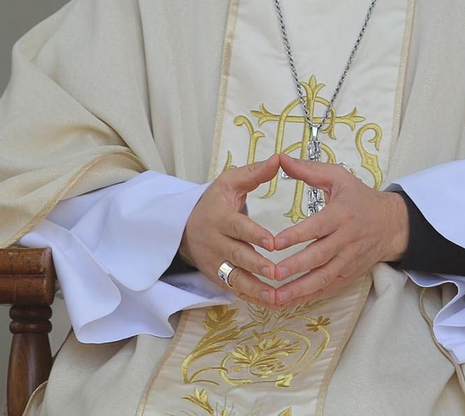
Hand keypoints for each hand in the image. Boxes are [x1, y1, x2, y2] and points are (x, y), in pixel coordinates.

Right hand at [180, 154, 282, 304]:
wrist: (185, 227)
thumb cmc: (215, 202)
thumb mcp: (229, 182)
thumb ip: (254, 173)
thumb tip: (279, 160)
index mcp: (219, 217)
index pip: (237, 227)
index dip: (254, 235)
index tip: (272, 242)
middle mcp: (215, 243)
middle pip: (236, 256)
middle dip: (256, 266)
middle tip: (276, 273)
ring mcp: (215, 263)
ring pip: (235, 279)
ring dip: (256, 290)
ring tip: (276, 297)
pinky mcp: (217, 278)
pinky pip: (235, 291)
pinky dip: (253, 299)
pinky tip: (272, 304)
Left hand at [267, 155, 409, 306]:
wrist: (392, 224)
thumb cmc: (360, 198)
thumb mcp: (338, 177)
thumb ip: (308, 170)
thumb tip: (280, 158)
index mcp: (341, 214)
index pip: (318, 227)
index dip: (297, 235)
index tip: (275, 242)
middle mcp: (345, 240)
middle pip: (319, 256)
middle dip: (295, 266)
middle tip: (271, 273)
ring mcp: (347, 260)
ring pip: (322, 278)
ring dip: (298, 289)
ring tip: (275, 296)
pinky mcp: (348, 275)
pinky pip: (327, 288)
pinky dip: (307, 297)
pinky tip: (287, 302)